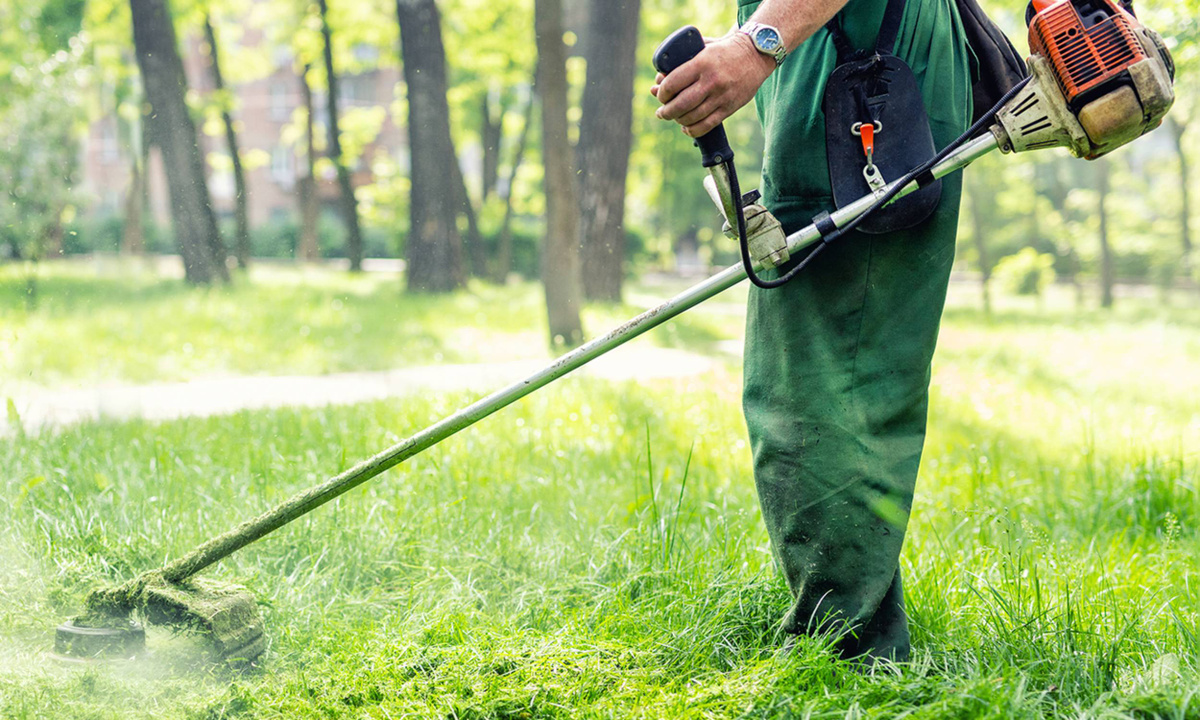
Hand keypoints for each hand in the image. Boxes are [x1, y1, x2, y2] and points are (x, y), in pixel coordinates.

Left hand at [651, 32, 775, 137]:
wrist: (755, 55)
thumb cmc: (723, 50)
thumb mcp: (702, 48)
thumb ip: (680, 62)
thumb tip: (658, 81)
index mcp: (702, 63)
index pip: (673, 84)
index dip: (662, 93)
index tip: (659, 95)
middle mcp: (711, 81)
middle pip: (680, 104)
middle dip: (666, 112)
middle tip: (661, 112)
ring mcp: (721, 96)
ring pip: (692, 117)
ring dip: (678, 121)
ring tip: (673, 118)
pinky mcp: (730, 107)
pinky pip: (707, 125)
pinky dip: (693, 130)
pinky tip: (686, 127)